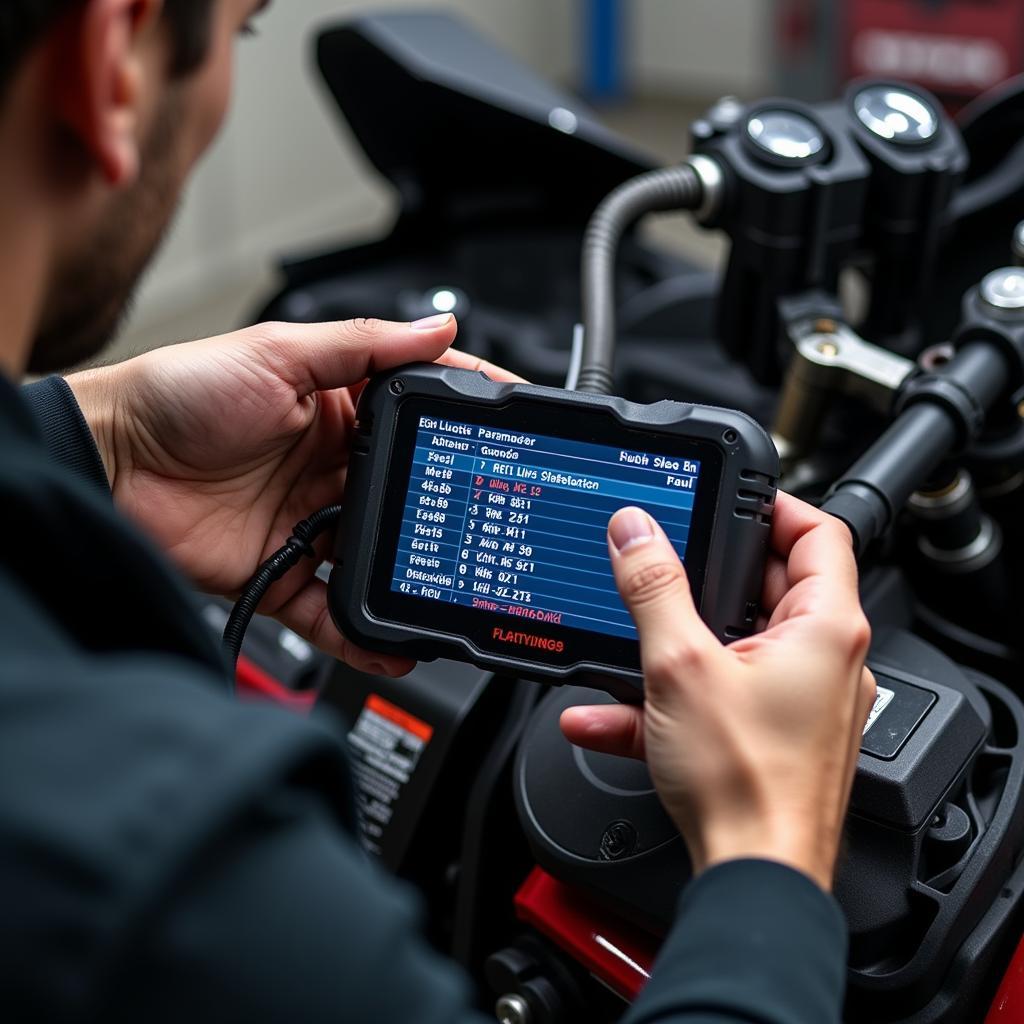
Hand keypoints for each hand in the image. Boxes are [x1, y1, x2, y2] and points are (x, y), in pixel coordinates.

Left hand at [68, 315, 521, 674]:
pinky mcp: (283, 570)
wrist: (109, 462)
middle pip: (409, 494)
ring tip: (450, 596)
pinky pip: (332, 610)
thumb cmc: (181, 394)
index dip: (468, 423)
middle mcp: (333, 469)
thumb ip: (363, 346)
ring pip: (379, 557)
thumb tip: (438, 330)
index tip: (514, 433)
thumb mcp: (278, 352)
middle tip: (488, 525)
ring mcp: (311, 522)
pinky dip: (362, 634)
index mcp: (340, 410)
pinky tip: (392, 645)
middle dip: (448, 511)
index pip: (420, 415)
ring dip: (412, 578)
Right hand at [560, 493, 874, 890]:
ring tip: (627, 635)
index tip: (726, 496)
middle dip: (705, 574)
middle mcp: (822, 659)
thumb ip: (653, 589)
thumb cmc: (747, 784)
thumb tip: (635, 532)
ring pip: (731, 644)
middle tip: (662, 559)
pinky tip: (602, 715)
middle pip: (768, 585)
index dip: (774, 504)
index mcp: (824, 628)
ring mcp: (796, 699)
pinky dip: (665, 696)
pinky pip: (712, 695)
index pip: (818, 532)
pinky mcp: (768, 734)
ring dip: (673, 641)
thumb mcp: (680, 667)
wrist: (752, 876)